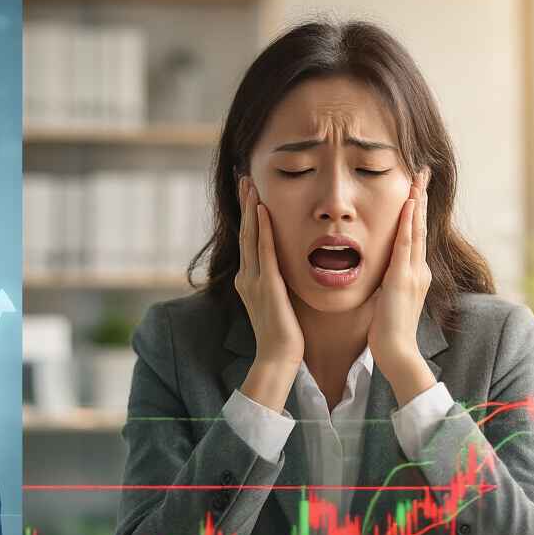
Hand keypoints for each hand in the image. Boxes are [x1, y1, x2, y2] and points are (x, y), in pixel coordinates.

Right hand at [234, 177, 303, 412]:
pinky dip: (261, 229)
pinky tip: (261, 210)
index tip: (249, 191)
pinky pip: (263, 251)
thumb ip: (280, 283)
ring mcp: (254, 280)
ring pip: (249, 236)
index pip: (247, 239)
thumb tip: (289, 270)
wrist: (278, 358)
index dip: (247, 214)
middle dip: (243, 203)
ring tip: (249, 184)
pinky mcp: (266, 285)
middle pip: (243, 231)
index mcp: (249, 280)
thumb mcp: (280, 303)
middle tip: (243, 177)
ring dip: (249, 208)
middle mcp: (247, 276)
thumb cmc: (285, 335)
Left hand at [368, 170, 436, 406]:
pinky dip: (409, 223)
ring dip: (417, 202)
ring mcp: (413, 273)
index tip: (415, 189)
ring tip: (418, 178)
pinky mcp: (403, 279)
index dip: (416, 211)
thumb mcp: (386, 299)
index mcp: (413, 274)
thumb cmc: (386, 331)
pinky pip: (406, 245)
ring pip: (417, 229)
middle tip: (422, 172)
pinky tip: (409, 205)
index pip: (415, 235)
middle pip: (421, 225)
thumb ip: (386, 283)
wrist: (395, 352)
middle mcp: (417, 269)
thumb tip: (378, 272)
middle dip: (421, 197)